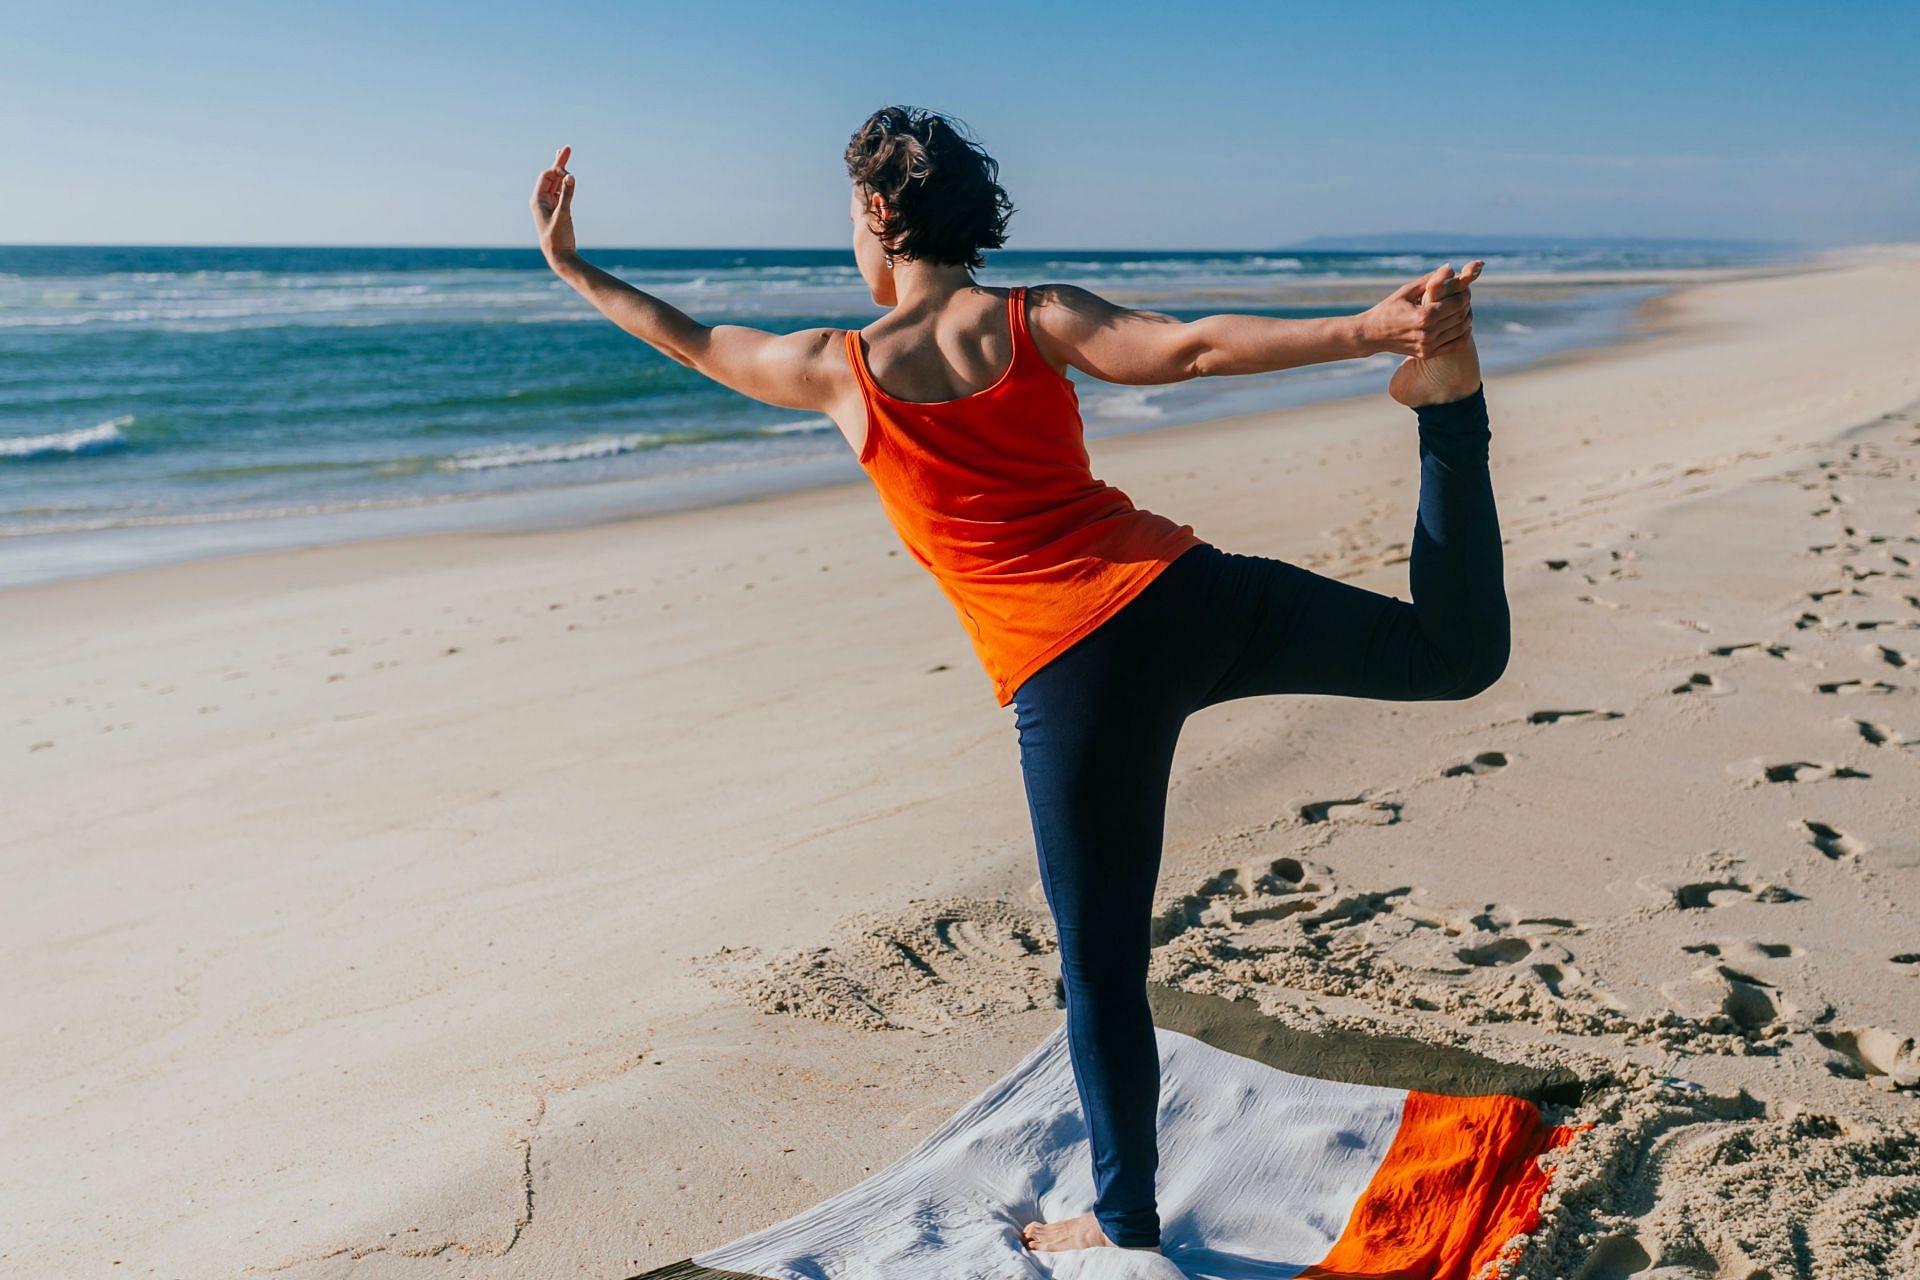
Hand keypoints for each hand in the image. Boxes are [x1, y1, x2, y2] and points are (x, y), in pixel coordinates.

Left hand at [531, 145, 576, 263]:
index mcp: (538, 200)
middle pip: (550, 176)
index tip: (570, 175)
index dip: (558, 171)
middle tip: (567, 147)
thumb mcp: (564, 215)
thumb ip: (567, 195)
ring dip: (562, 171)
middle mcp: (542, 200)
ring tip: (565, 154)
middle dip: (559, 163)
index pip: (546, 176)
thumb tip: (570, 176)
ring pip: (556, 183)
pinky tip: (567, 176)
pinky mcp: (557, 210)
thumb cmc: (558, 238)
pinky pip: (560, 191)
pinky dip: (564, 182)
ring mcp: (550, 204)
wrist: (560, 257)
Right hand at [1389, 261, 1485, 407]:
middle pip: (1461, 316)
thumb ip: (1431, 280)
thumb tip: (1451, 268)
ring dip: (1467, 318)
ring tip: (1463, 309)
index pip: (1457, 303)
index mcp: (1424, 316)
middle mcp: (1428, 333)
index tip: (1465, 288)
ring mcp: (1428, 346)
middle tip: (1465, 297)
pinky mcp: (1428, 354)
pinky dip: (1463, 334)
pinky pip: (1455, 345)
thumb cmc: (1389, 308)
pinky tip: (1462, 325)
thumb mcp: (1407, 291)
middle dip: (1466, 304)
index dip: (1465, 294)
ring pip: (1461, 330)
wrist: (1373, 334)